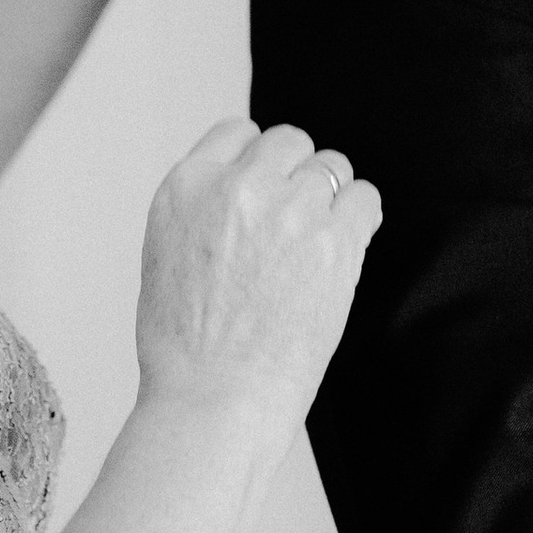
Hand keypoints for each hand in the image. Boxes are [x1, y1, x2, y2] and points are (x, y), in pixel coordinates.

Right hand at [135, 118, 382, 430]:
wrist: (214, 401)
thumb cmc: (187, 348)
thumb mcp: (167, 255)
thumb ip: (205, 209)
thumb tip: (245, 185)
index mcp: (187, 187)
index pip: (238, 132)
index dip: (257, 161)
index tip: (266, 189)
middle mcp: (238, 187)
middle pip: (290, 143)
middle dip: (296, 176)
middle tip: (294, 223)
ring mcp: (289, 210)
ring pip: (331, 167)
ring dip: (330, 198)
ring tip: (317, 243)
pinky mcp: (333, 241)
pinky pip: (365, 198)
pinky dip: (360, 218)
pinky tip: (345, 249)